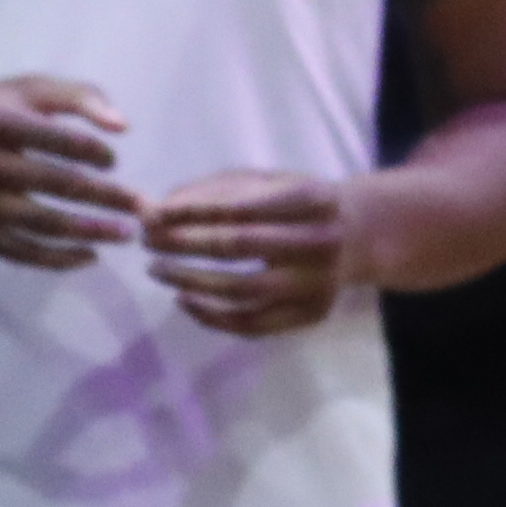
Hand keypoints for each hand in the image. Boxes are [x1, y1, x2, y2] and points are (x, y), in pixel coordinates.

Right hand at [0, 77, 138, 268]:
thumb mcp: (16, 89)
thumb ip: (73, 96)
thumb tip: (123, 125)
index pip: (54, 136)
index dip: (92, 151)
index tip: (114, 162)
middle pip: (51, 183)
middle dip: (104, 198)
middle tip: (142, 208)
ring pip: (37, 222)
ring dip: (88, 232)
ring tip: (123, 234)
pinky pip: (17, 251)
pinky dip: (56, 257)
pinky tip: (88, 254)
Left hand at [141, 168, 366, 335]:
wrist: (358, 236)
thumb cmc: (297, 203)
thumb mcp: (264, 183)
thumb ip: (211, 192)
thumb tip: (152, 208)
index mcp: (313, 198)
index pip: (242, 206)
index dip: (193, 211)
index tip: (152, 214)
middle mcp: (321, 241)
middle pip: (241, 246)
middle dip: (185, 243)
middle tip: (147, 241)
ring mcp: (319, 283)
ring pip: (243, 290)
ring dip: (191, 282)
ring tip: (157, 269)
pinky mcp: (312, 314)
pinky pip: (253, 324)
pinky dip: (212, 316)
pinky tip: (184, 299)